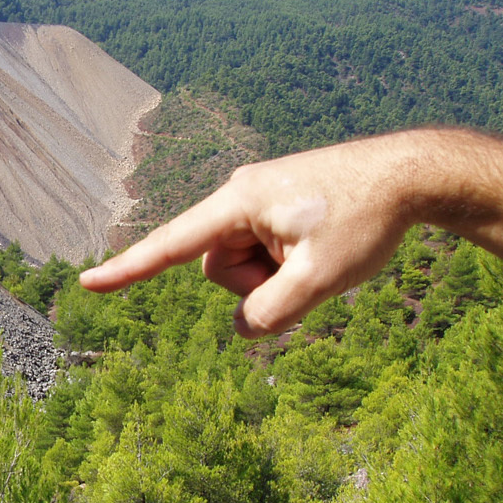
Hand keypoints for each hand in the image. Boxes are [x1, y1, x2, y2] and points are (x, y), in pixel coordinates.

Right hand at [79, 135, 424, 337]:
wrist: (415, 174)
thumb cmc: (368, 219)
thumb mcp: (320, 279)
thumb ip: (271, 313)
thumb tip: (242, 328)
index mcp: (239, 203)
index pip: (171, 245)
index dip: (127, 270)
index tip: (87, 284)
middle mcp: (240, 196)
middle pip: (218, 267)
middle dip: (257, 284)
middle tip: (309, 269)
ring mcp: (259, 201)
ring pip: (243, 265)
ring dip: (277, 275)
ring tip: (321, 254)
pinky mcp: (278, 207)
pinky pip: (264, 253)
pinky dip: (288, 264)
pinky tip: (324, 248)